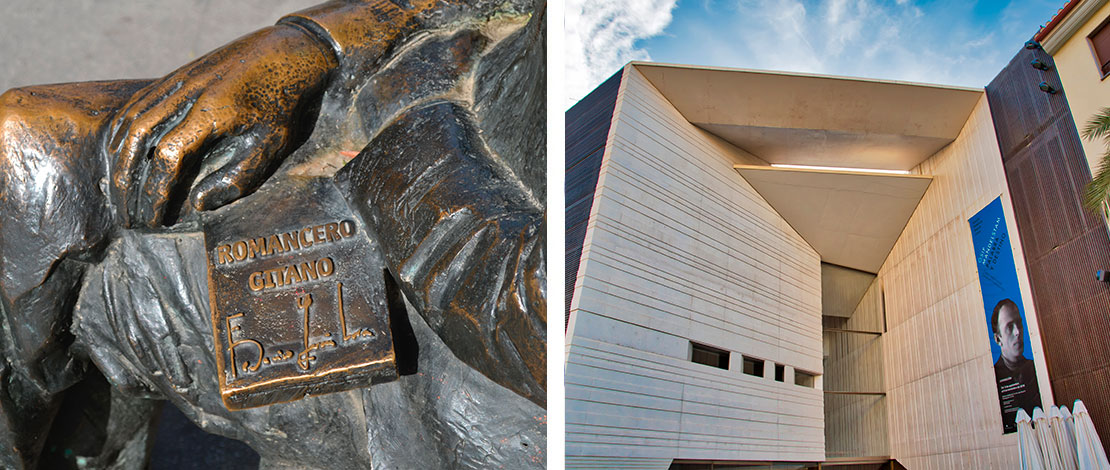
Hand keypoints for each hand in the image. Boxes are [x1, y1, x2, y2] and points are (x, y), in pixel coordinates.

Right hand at [106, 24, 336, 227]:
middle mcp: (187, 92)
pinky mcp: (175, 75)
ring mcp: (177, 80)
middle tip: (127, 215)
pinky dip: (121, 132)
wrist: (285, 53)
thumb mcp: (271, 145)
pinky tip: (120, 156)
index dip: (155, 191)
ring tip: (119, 193)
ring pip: (131, 120)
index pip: (168, 156)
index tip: (151, 218)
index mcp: (213, 112)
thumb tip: (197, 203)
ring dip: (119, 159)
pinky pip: (136, 104)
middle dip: (127, 181)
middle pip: (138, 138)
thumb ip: (238, 177)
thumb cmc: (282, 105)